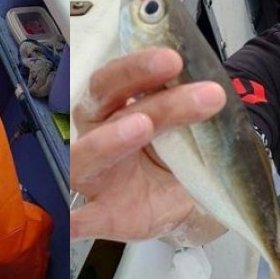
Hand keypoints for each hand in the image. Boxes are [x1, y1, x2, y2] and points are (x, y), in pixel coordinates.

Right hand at [69, 48, 225, 242]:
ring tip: (143, 126)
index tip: (173, 58)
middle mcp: (96, 134)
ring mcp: (94, 175)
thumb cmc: (171, 158)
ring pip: (88, 154)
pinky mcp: (98, 216)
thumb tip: (209, 90)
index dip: (139, 66)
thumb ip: (189, 113)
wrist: (178, 204)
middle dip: (138, 84)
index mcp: (114, 107)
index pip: (117, 79)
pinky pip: (77, 219)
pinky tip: (70, 219)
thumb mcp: (186, 131)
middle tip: (175, 71)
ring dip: (111, 140)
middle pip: (106, 102)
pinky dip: (71, 220)